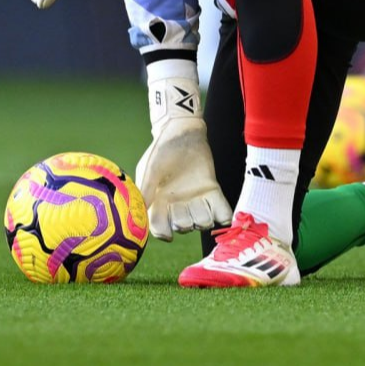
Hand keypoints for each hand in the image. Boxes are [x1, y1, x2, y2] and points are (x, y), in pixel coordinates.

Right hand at [134, 117, 232, 240]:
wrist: (180, 130)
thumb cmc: (161, 149)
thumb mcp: (150, 169)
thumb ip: (146, 191)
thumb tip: (140, 212)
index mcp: (160, 202)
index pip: (160, 227)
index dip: (164, 234)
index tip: (168, 235)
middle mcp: (178, 204)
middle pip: (184, 227)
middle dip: (185, 223)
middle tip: (184, 207)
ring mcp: (196, 198)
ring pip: (203, 222)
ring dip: (203, 219)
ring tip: (200, 203)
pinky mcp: (212, 190)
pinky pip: (221, 211)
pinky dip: (224, 217)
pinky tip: (223, 216)